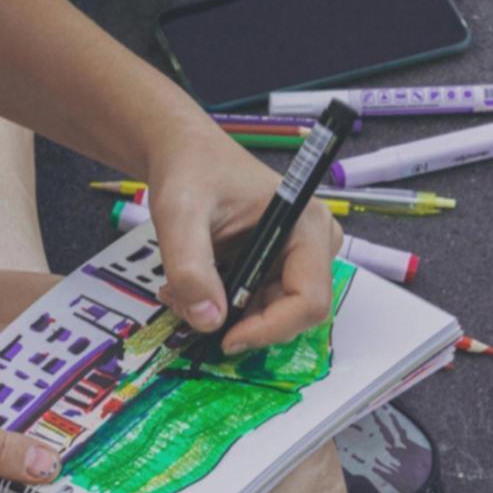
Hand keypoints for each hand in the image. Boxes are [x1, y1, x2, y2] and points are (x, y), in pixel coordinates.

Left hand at [144, 118, 342, 354]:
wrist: (184, 154)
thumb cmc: (190, 170)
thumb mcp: (179, 214)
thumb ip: (190, 267)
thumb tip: (208, 321)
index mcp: (306, 225)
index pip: (308, 301)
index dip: (269, 329)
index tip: (224, 339)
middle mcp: (312, 244)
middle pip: (292, 313)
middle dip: (242, 323)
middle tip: (188, 309)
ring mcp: (296, 257)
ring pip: (271, 314)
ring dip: (227, 316)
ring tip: (181, 293)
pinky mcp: (277, 266)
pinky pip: (258, 305)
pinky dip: (224, 307)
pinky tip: (194, 288)